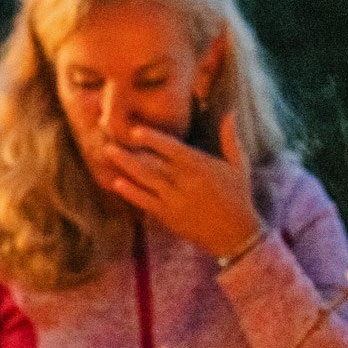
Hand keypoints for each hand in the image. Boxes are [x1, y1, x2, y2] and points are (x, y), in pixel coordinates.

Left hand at [93, 113, 260, 259]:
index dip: (152, 139)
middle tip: (109, 138)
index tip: (134, 131)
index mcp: (200, 166)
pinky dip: (131, 192)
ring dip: (125, 165)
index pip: (172, 148)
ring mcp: (174, 200)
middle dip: (130, 150)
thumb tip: (230, 112)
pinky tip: (116, 182)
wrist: (236, 235)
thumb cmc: (238, 197)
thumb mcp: (239, 165)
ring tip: (108, 153)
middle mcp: (184, 182)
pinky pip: (146, 202)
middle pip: (152, 162)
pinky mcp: (168, 217)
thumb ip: (230, 138)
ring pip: (146, 179)